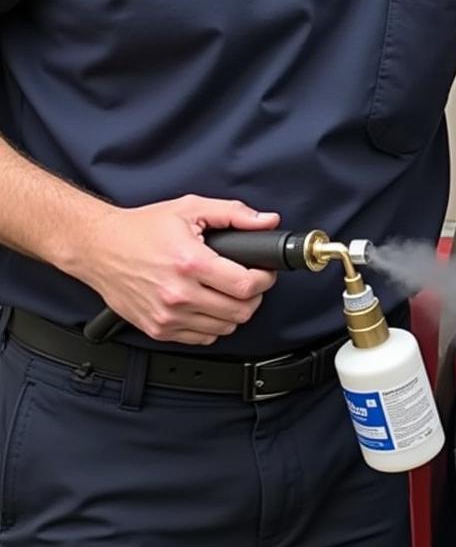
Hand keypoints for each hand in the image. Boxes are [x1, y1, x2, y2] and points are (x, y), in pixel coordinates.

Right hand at [79, 195, 279, 345]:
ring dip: (234, 312)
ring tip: (228, 293)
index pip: (246, 285)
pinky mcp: (158, 329)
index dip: (264, 278)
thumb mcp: (190, 208)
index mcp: (190, 263)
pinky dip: (213, 325)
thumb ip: (234, 213)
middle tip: (249, 282)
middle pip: (240, 311)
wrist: (98, 247)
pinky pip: (203, 338)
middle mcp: (179, 294)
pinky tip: (208, 305)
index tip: (264, 272)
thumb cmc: (141, 229)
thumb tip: (266, 221)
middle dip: (253, 296)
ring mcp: (167, 315)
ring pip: (225, 328)